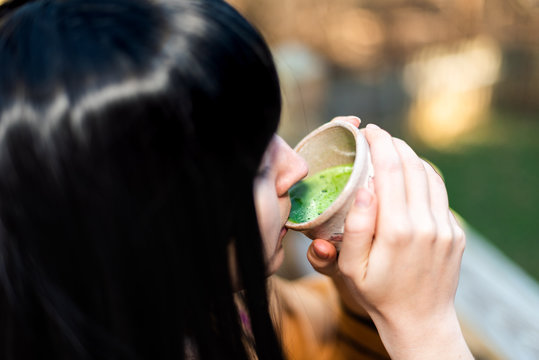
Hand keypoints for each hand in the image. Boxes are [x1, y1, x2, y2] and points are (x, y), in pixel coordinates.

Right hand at [307, 122, 472, 358]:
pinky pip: (440, 194)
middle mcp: (426, 224)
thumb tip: (365, 189)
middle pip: (412, 165)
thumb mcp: (351, 267)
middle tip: (378, 134)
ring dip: (411, 156)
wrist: (419, 320)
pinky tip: (410, 177)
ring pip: (430, 175)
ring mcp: (446, 228)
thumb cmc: (378, 293)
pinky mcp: (456, 233)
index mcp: (397, 230)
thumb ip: (356, 226)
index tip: (368, 130)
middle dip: (394, 142)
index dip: (379, 143)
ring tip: (393, 150)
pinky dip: (424, 177)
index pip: (390, 170)